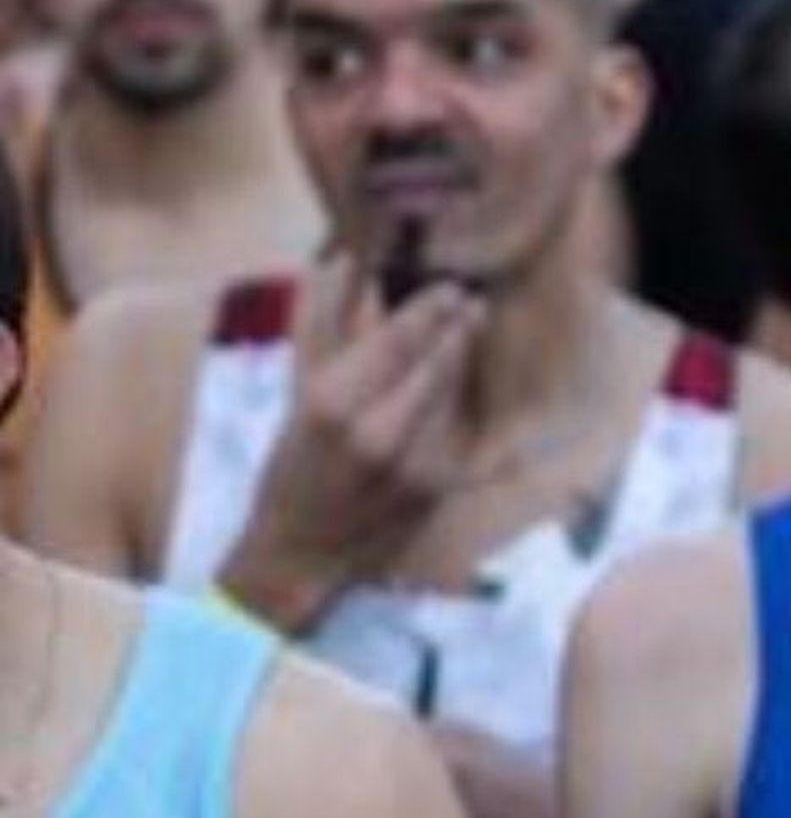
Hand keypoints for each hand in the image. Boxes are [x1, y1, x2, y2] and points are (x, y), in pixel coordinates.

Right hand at [219, 257, 484, 632]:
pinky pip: (457, 439)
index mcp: (331, 405)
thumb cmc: (291, 471)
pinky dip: (463, 410)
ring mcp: (409, 465)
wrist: (302, 552)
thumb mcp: (297, 396)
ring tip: (469, 331)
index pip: (394, 344)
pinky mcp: (432, 492)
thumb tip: (336, 265)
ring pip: (449, 400)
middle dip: (455, 332)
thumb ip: (319, 328)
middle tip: (471, 303)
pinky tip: (470, 389)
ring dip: (460, 364)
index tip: (448, 288)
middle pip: (432, 368)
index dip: (427, 312)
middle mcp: (375, 434)